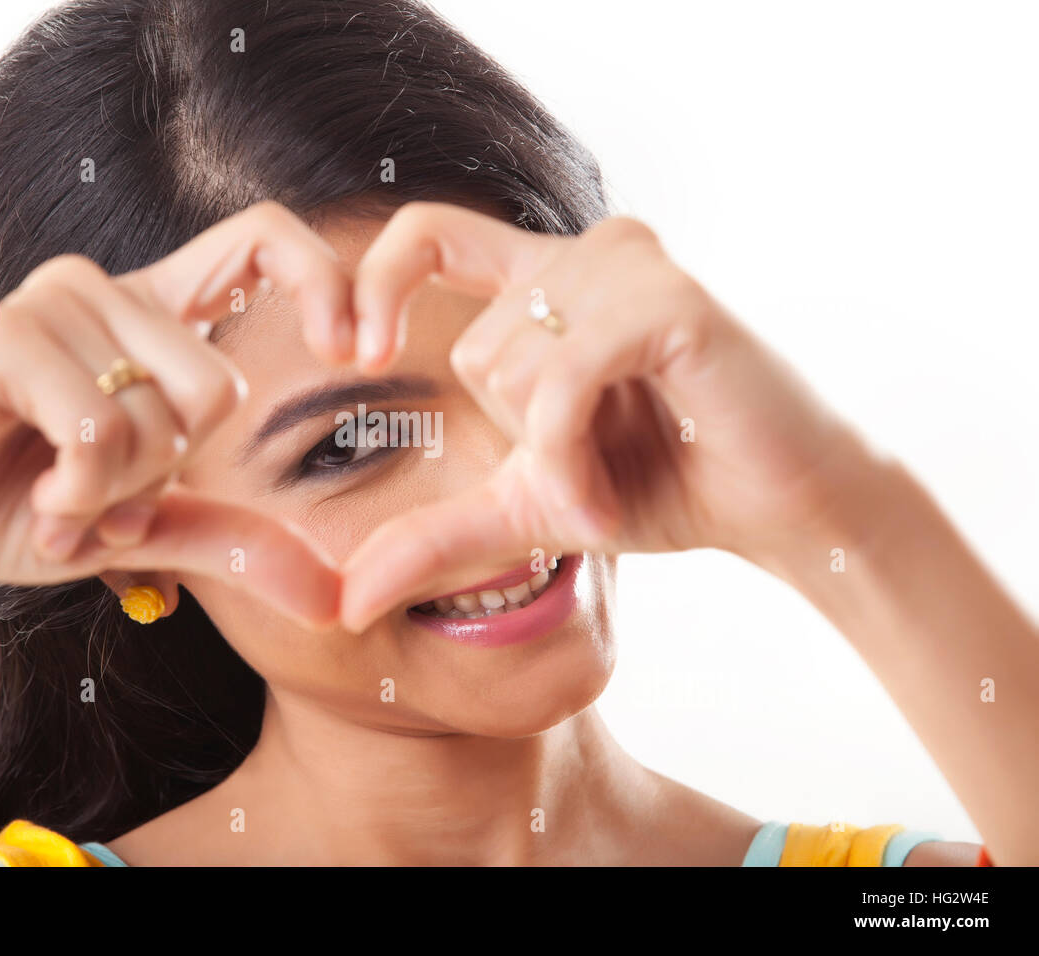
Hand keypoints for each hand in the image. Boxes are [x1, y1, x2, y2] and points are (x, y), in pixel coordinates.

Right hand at [0, 202, 355, 625]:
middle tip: (98, 494)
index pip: (264, 242)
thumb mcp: (147, 524)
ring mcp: (57, 302)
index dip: (327, 281)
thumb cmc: (20, 504)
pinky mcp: (9, 337)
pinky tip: (35, 496)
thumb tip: (338, 602)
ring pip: (165, 419)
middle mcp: (110, 291)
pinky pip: (102, 433)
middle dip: (166, 478)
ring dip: (114, 493)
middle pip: (222, 392)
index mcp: (153, 314)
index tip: (362, 355)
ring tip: (57, 494)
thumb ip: (240, 543)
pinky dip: (80, 494)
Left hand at [341, 202, 873, 628]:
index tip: (352, 356)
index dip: (376, 282)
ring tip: (612, 482)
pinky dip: (570, 453)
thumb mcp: (526, 507)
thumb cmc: (661, 486)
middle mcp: (585, 255)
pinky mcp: (668, 300)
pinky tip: (609, 496)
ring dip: (552, 458)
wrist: (780, 509)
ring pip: (512, 363)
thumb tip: (343, 604)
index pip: (427, 233)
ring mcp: (628, 267)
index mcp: (546, 282)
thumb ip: (435, 536)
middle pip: (475, 347)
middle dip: (520, 443)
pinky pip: (562, 379)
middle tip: (587, 478)